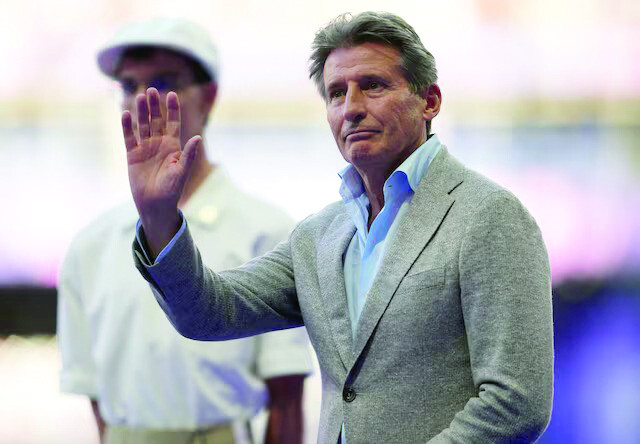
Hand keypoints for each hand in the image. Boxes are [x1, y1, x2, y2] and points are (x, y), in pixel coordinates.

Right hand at [122, 87, 200, 256]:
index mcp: (173, 146)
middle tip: (152, 90)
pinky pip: (129, 137)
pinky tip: (125, 114)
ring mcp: (145, 148)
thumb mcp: (182, 171)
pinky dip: (127, 126)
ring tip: (140, 96)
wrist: (155, 204)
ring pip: (142, 125)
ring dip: (141, 111)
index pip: (173, 123)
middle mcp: (159, 144)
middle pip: (156, 120)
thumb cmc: (172, 190)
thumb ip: (188, 154)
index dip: (172, 109)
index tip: (172, 94)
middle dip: (155, 105)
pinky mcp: (132, 155)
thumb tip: (198, 138)